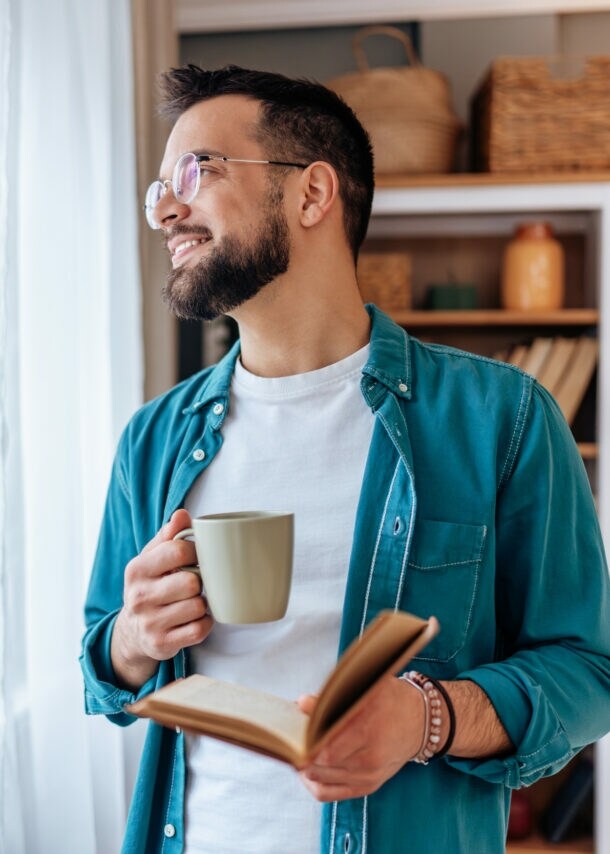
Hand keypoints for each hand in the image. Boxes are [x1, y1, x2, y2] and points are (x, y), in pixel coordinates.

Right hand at [111, 509, 213, 688]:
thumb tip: (182, 515)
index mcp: (137, 570)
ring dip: (203, 603)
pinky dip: (204, 623)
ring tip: (194, 600)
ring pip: (198, 606)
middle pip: (191, 581)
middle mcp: (139, 597)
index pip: (177, 551)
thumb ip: (168, 536)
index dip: (196, 552)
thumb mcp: (152, 558)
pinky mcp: (163, 644)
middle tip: (195, 582)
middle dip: (199, 581)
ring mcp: (150, 623)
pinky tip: (194, 618)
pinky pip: (200, 629)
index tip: (198, 556)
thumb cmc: (150, 586)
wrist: (133, 632)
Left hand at [298, 675, 423, 801]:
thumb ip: (333, 697)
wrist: (421, 722)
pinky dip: (313, 785)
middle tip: (290, 739)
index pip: (326, 747)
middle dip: (301, 752)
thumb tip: (302, 703)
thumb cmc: (392, 700)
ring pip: (321, 781)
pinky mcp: (368, 786)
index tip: (294, 728)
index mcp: (369, 730)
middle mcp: (370, 758)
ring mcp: (369, 776)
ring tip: (295, 752)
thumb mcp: (367, 689)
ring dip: (304, 768)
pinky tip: (306, 772)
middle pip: (321, 765)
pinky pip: (331, 794)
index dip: (305, 739)